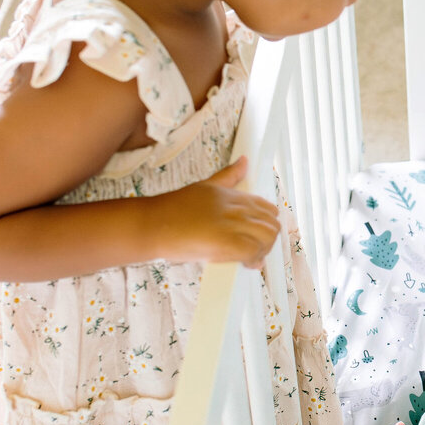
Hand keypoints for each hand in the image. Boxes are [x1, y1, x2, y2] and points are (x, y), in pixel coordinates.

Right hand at [151, 156, 281, 266]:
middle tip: (255, 250)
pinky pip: (254, 252)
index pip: (267, 208)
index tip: (256, 235)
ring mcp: (231, 223)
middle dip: (268, 240)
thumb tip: (245, 160)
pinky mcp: (226, 241)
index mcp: (233, 194)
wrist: (152, 224)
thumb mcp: (205, 186)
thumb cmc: (173, 210)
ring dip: (263, 251)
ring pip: (267, 237)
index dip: (265, 225)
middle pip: (271, 224)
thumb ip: (228, 176)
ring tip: (250, 258)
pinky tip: (245, 264)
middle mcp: (236, 207)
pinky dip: (254, 260)